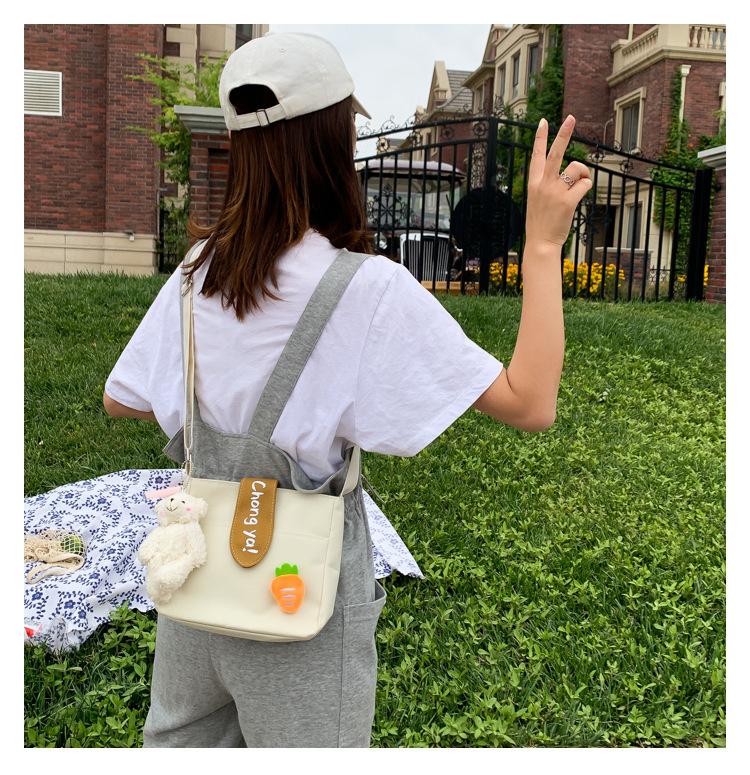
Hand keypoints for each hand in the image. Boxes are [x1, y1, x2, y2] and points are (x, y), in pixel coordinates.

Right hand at [525, 115, 591, 249]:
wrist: (540, 243)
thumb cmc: (541, 223)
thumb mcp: (538, 200)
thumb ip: (549, 185)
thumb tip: (574, 174)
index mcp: (534, 183)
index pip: (537, 155)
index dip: (541, 137)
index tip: (544, 121)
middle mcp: (543, 184)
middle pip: (556, 153)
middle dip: (564, 133)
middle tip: (571, 117)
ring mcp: (555, 192)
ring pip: (577, 169)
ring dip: (583, 175)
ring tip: (578, 186)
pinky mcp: (567, 201)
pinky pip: (585, 184)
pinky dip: (586, 188)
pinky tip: (579, 197)